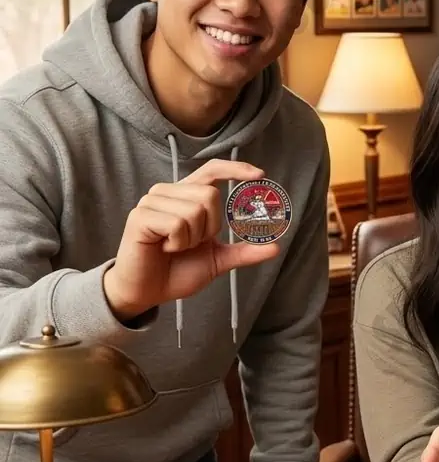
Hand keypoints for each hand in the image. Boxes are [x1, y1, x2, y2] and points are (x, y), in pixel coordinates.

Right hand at [103, 159, 280, 321]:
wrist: (147, 292)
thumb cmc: (177, 271)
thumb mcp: (217, 260)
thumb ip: (243, 252)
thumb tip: (275, 248)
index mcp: (186, 196)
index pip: (212, 170)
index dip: (235, 169)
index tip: (260, 175)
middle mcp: (168, 192)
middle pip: (210, 195)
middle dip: (210, 227)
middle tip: (192, 243)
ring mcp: (152, 202)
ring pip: (195, 211)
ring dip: (192, 238)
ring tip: (175, 247)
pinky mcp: (140, 216)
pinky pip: (177, 223)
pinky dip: (178, 242)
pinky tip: (164, 248)